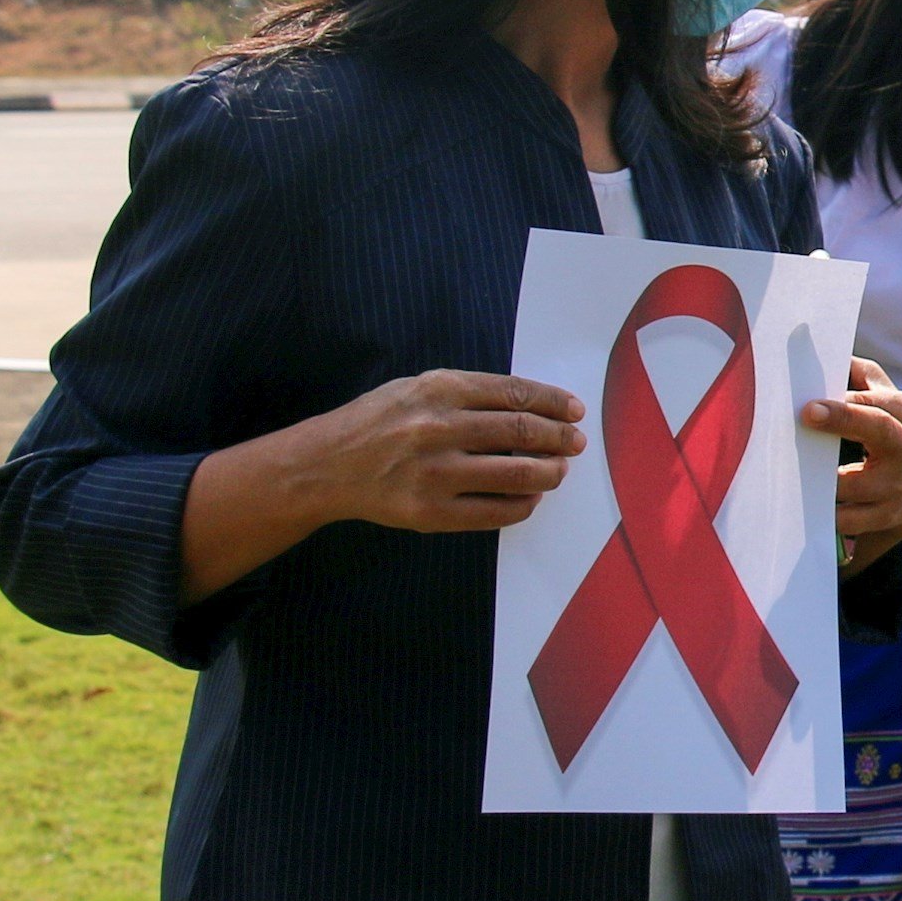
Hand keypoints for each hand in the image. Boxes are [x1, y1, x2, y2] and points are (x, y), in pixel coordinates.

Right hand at [305, 369, 586, 532]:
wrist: (325, 466)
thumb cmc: (377, 422)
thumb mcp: (417, 388)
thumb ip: (469, 393)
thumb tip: (531, 406)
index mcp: (439, 389)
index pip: (514, 393)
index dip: (553, 402)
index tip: (574, 410)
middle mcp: (439, 428)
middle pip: (522, 431)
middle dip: (560, 437)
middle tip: (576, 442)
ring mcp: (435, 473)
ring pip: (516, 474)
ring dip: (549, 473)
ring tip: (558, 470)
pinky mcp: (429, 512)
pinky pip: (494, 512)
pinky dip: (522, 505)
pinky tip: (530, 497)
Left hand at [804, 357, 901, 575]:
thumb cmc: (894, 431)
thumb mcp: (887, 400)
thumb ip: (862, 376)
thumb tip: (828, 347)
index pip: (877, 402)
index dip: (846, 401)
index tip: (812, 401)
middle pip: (879, 429)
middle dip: (844, 420)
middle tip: (807, 414)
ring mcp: (900, 484)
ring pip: (860, 484)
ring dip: (827, 480)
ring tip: (795, 472)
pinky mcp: (890, 517)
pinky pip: (854, 520)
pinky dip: (832, 515)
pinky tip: (811, 508)